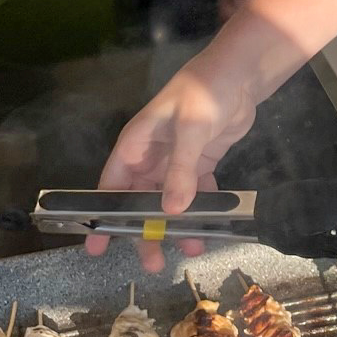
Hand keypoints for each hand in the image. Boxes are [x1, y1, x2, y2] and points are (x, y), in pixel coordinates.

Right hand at [90, 57, 259, 271]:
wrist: (240, 73)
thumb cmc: (204, 92)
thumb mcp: (190, 128)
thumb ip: (181, 170)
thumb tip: (170, 211)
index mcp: (136, 145)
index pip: (111, 186)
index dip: (103, 216)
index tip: (97, 246)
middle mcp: (151, 156)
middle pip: (140, 201)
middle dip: (145, 230)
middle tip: (151, 262)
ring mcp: (176, 159)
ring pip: (169, 200)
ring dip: (177, 224)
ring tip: (189, 249)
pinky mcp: (200, 161)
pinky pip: (195, 191)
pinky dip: (202, 209)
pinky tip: (211, 227)